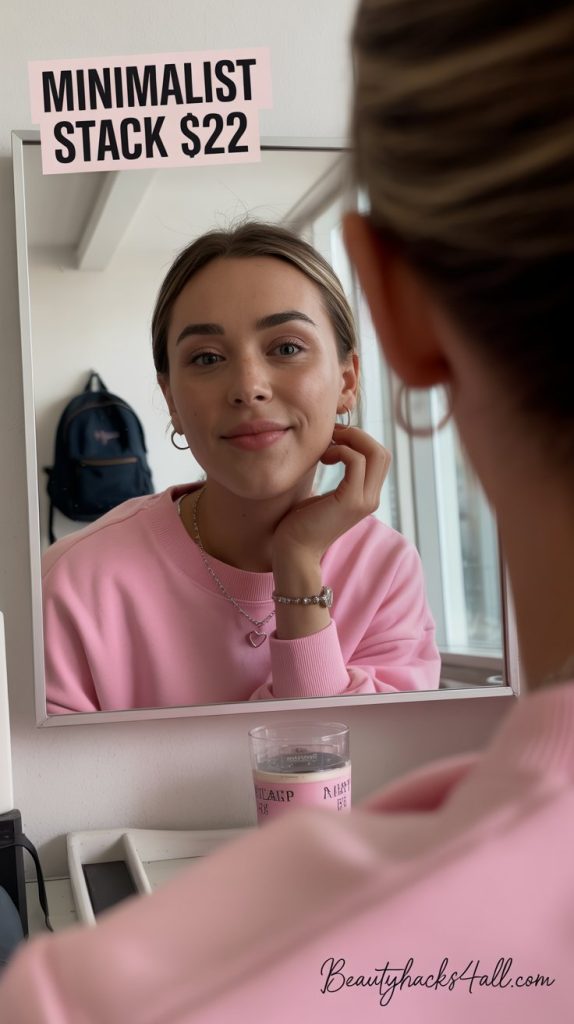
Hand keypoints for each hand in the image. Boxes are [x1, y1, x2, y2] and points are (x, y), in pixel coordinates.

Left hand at [272, 426, 391, 570]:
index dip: (360, 440)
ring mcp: (365, 500)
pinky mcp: (351, 501)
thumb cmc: (301, 523)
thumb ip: (338, 476)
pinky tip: (323, 458)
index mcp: (367, 496)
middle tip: (332, 437)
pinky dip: (340, 451)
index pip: (379, 457)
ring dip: (350, 440)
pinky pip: (355, 461)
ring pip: (376, 453)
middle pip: (382, 452)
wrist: (293, 552)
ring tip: (326, 447)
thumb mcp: (325, 494)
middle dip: (358, 436)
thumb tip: (334, 446)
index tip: (333, 440)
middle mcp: (372, 498)